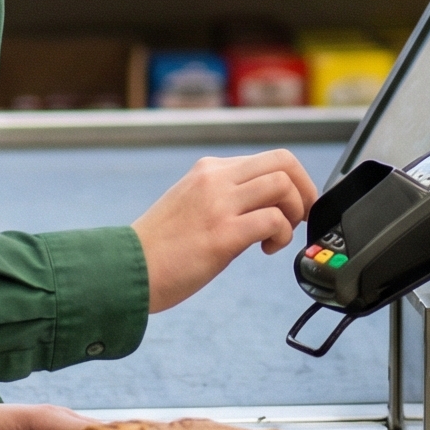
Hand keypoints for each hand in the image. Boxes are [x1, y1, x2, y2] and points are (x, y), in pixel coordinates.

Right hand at [133, 148, 319, 313]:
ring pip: (282, 186)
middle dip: (304, 190)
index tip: (295, 204)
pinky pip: (273, 220)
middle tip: (300, 217)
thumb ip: (225, 196)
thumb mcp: (192, 204)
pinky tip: (266, 249)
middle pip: (284, 162)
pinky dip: (282, 235)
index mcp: (208, 170)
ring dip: (294, 212)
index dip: (294, 180)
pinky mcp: (222, 234)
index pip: (269, 158)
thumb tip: (266, 207)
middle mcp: (215, 179)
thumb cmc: (158, 248)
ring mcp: (219, 204)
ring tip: (279, 235)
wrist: (125, 271)